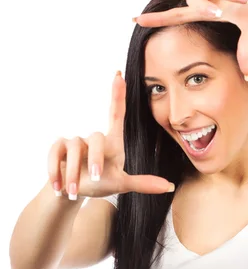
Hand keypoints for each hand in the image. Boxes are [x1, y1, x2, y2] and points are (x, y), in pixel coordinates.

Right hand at [47, 72, 174, 199]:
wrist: (72, 192)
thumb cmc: (98, 183)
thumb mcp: (120, 184)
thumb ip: (142, 183)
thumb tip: (170, 186)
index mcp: (111, 143)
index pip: (116, 114)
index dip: (118, 95)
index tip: (120, 76)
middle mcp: (93, 139)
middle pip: (96, 139)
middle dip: (96, 160)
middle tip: (95, 180)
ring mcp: (74, 141)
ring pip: (75, 148)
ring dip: (74, 173)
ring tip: (75, 191)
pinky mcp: (57, 148)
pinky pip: (55, 154)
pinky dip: (55, 171)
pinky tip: (58, 187)